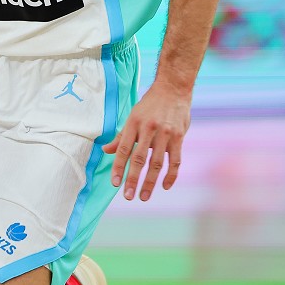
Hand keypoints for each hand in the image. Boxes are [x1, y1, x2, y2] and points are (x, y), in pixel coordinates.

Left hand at [103, 81, 191, 200]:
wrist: (173, 89)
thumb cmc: (150, 105)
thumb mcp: (132, 116)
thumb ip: (121, 136)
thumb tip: (106, 150)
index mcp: (134, 123)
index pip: (123, 149)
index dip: (118, 167)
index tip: (115, 183)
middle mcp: (149, 128)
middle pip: (139, 158)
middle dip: (133, 179)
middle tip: (128, 196)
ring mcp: (165, 133)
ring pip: (157, 163)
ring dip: (150, 182)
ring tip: (144, 196)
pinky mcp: (179, 137)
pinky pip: (175, 160)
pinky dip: (171, 175)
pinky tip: (165, 186)